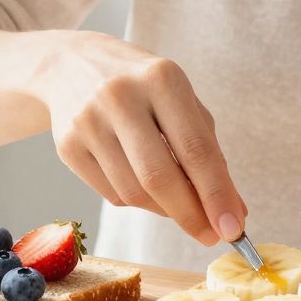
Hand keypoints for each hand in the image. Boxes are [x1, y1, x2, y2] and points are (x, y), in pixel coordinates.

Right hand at [35, 32, 245, 247]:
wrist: (71, 65)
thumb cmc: (143, 88)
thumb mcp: (181, 102)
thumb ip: (209, 152)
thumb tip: (233, 211)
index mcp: (162, 78)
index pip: (195, 149)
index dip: (217, 194)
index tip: (234, 228)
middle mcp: (121, 97)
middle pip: (159, 176)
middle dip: (190, 214)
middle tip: (211, 236)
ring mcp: (88, 121)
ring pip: (133, 192)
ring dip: (164, 211)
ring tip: (178, 206)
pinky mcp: (66, 145)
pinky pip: (110, 194)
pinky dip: (137, 202)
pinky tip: (144, 188)